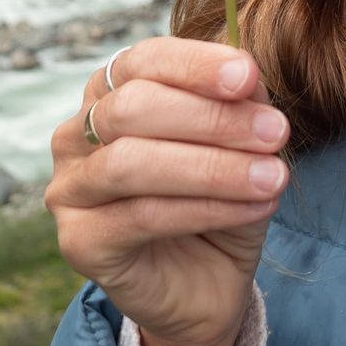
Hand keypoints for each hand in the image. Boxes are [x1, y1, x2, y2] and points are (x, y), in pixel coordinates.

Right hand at [45, 37, 287, 345]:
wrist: (208, 285)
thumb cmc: (219, 199)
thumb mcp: (240, 144)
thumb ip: (238, 104)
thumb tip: (246, 76)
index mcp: (110, 94)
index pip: (142, 60)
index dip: (194, 65)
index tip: (248, 76)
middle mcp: (76, 136)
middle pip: (132, 107)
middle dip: (211, 117)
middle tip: (276, 132)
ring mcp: (69, 189)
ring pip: (132, 164)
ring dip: (213, 167)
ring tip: (273, 176)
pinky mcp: (79, 242)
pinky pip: (141, 216)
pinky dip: (206, 207)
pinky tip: (254, 207)